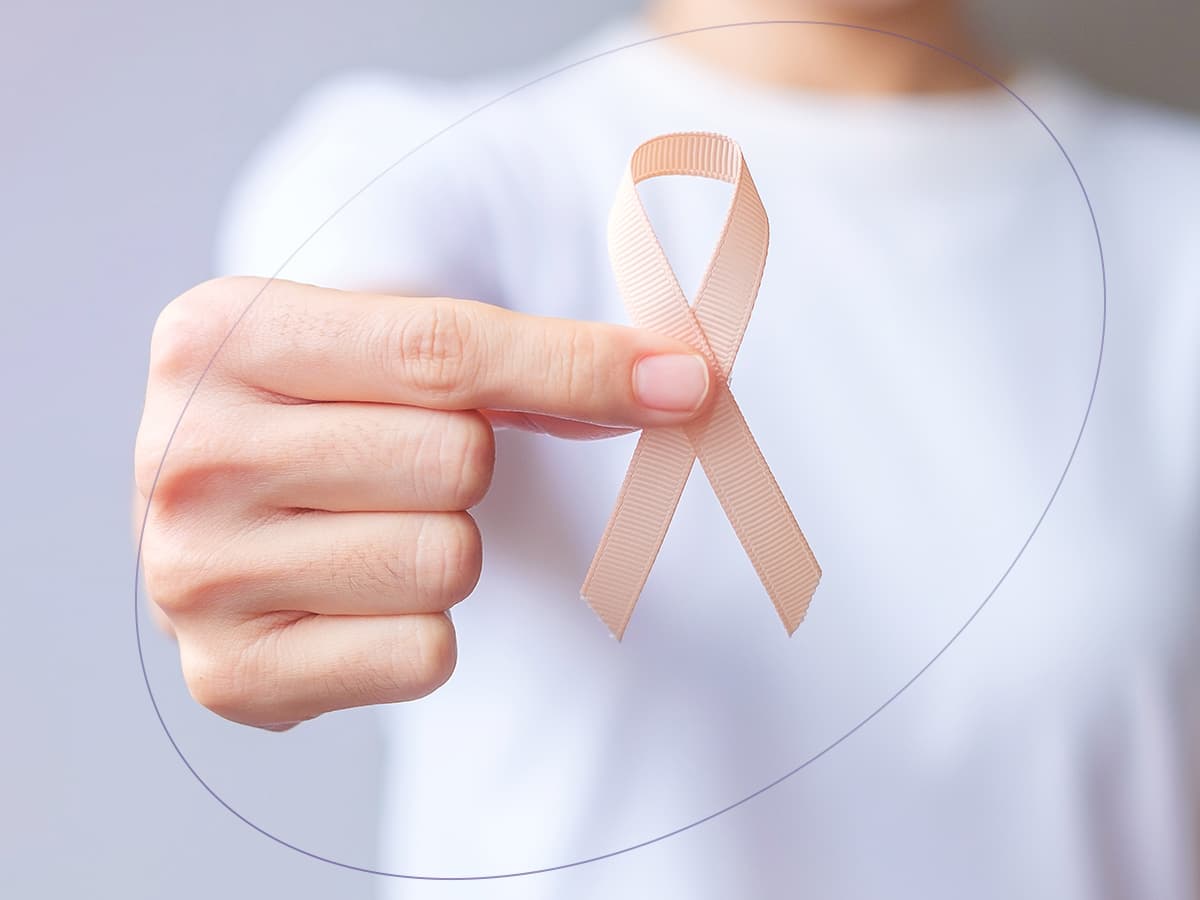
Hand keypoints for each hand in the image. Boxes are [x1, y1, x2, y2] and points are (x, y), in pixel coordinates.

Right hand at [133, 276, 712, 728]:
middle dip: (469, 464)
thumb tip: (677, 382)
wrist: (226, 513)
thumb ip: (519, 356)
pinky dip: (422, 630)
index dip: (580, 366)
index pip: (443, 350)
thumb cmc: (328, 413)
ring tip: (371, 528)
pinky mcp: (230, 675)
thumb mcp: (384, 345)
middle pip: (456, 460)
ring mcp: (194, 574)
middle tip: (401, 462)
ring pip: (448, 560)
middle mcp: (184, 453)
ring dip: (446, 547)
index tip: (683, 382)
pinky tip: (358, 598)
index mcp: (219, 336)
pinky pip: (425, 653)